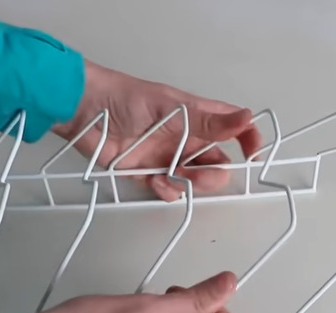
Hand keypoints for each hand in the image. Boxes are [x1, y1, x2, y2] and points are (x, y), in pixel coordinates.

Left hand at [52, 61, 261, 201]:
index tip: (252, 156)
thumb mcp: (172, 108)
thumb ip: (209, 120)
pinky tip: (156, 183)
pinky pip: (168, 190)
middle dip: (214, 174)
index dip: (248, 140)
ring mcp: (167, 156)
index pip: (234, 128)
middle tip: (200, 174)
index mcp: (196, 116)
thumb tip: (248, 118)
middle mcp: (186, 138)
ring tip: (171, 178)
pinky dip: (167, 191)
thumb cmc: (125, 98)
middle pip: (217, 162)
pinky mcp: (147, 173)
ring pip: (194, 180)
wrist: (83, 111)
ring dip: (190, 185)